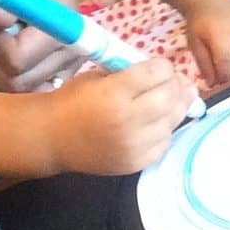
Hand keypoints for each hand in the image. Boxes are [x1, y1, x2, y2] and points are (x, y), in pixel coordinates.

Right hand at [46, 58, 190, 174]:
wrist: (53, 138)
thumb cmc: (73, 101)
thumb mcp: (98, 76)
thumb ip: (129, 73)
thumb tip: (163, 72)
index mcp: (115, 92)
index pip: (158, 72)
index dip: (163, 66)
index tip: (160, 66)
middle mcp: (128, 120)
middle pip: (170, 96)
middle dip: (175, 84)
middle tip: (172, 80)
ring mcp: (134, 145)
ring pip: (173, 120)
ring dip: (176, 106)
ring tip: (172, 97)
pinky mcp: (137, 163)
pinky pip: (165, 142)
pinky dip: (166, 129)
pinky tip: (159, 120)